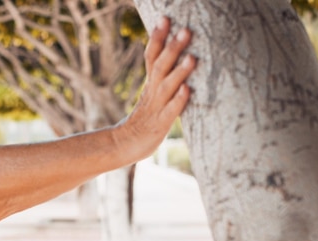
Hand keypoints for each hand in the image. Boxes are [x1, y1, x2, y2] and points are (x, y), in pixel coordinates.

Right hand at [116, 16, 195, 156]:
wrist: (126, 145)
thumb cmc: (145, 119)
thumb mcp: (152, 93)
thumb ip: (162, 75)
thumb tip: (171, 52)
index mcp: (150, 84)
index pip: (151, 56)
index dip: (157, 38)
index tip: (165, 19)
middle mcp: (152, 92)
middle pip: (160, 66)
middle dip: (172, 48)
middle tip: (185, 30)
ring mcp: (156, 108)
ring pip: (166, 87)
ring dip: (179, 71)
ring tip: (192, 58)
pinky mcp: (160, 125)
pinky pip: (170, 111)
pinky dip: (178, 100)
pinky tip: (187, 90)